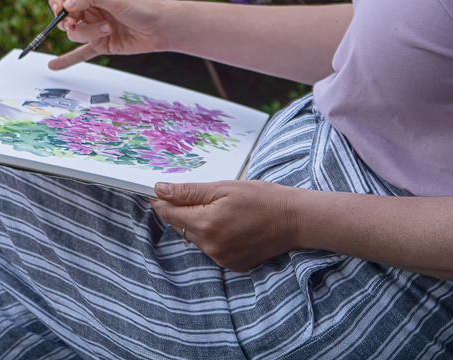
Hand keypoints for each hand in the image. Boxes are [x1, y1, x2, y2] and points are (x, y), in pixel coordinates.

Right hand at [45, 0, 175, 69]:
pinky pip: (81, 52)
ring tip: (108, 29)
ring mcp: (95, 26)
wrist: (164, 27)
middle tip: (76, 24)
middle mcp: (92, 7)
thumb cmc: (143, 6)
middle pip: (66, 15)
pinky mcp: (102, 44)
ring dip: (88, 33)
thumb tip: (65, 6)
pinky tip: (54, 65)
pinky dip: (68, 59)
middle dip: (70, 22)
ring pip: (75, 34)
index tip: (59, 9)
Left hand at [151, 180, 300, 270]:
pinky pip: (210, 248)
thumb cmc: (261, 198)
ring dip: (198, 223)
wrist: (293, 220)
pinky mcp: (230, 265)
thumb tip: (160, 190)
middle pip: (180, 226)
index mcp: (206, 223)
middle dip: (183, 210)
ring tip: (222, 209)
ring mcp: (220, 258)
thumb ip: (189, 191)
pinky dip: (212, 235)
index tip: (159, 192)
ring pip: (195, 237)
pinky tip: (230, 224)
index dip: (161, 201)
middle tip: (203, 196)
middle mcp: (210, 245)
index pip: (169, 214)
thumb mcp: (223, 188)